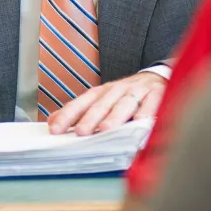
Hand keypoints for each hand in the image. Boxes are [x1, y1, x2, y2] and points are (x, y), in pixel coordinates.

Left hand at [47, 71, 164, 135]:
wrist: (157, 79)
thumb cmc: (126, 95)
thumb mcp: (102, 100)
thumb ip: (78, 112)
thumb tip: (52, 121)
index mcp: (102, 92)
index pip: (82, 102)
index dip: (68, 115)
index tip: (55, 129)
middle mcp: (118, 90)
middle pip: (102, 103)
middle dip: (90, 118)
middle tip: (81, 132)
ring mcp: (138, 91)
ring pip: (125, 103)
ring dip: (115, 116)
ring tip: (106, 129)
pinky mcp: (158, 93)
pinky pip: (152, 102)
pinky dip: (147, 112)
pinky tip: (141, 122)